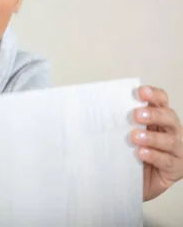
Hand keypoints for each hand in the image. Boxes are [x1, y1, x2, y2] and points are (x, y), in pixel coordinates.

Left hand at [131, 85, 182, 200]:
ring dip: (152, 137)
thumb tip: (100, 107)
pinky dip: (154, 155)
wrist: (129, 182)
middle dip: (154, 114)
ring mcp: (177, 151)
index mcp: (158, 120)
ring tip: (135, 137)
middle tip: (136, 115)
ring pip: (171, 140)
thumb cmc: (128, 156)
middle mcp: (171, 132)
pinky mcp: (176, 169)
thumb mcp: (123, 135)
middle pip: (169, 117)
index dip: (153, 95)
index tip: (140, 92)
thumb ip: (121, 122)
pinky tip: (142, 153)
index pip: (161, 101)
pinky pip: (167, 161)